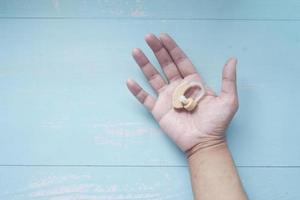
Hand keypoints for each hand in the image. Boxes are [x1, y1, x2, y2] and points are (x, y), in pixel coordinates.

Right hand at [126, 33, 237, 152]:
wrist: (204, 143)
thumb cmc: (217, 123)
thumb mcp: (228, 100)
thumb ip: (228, 80)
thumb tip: (232, 59)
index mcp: (193, 82)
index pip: (180, 61)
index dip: (172, 48)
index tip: (163, 36)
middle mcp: (178, 87)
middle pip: (165, 65)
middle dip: (157, 50)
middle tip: (148, 37)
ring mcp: (167, 98)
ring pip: (153, 77)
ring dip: (144, 65)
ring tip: (136, 51)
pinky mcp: (158, 110)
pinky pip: (145, 98)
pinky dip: (137, 91)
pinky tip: (130, 81)